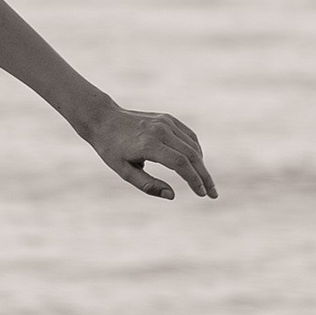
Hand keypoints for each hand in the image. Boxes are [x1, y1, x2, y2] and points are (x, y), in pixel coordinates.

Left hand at [83, 105, 216, 202]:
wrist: (103, 118)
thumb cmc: (111, 149)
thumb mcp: (123, 171)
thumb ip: (147, 185)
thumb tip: (172, 196)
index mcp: (149, 144)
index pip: (180, 164)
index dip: (194, 180)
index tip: (202, 194)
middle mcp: (161, 131)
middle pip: (192, 155)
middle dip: (204, 176)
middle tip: (212, 193)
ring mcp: (166, 122)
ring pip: (193, 146)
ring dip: (202, 165)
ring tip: (205, 183)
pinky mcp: (168, 118)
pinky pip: (188, 136)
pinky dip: (196, 151)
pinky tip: (197, 164)